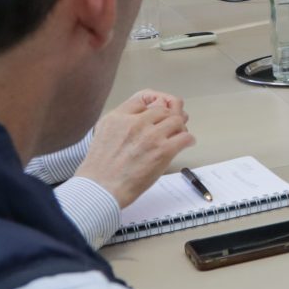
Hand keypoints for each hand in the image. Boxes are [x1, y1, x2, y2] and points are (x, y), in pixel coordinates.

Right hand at [83, 91, 194, 206]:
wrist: (101, 189)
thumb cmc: (100, 169)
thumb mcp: (102, 135)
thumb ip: (120, 124)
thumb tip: (142, 120)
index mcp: (117, 117)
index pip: (143, 99)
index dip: (154, 107)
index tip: (159, 115)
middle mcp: (135, 122)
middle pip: (162, 109)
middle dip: (169, 117)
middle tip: (173, 126)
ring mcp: (150, 136)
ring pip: (176, 120)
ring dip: (180, 127)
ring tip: (178, 136)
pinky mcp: (162, 150)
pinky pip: (185, 137)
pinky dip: (188, 140)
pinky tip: (186, 144)